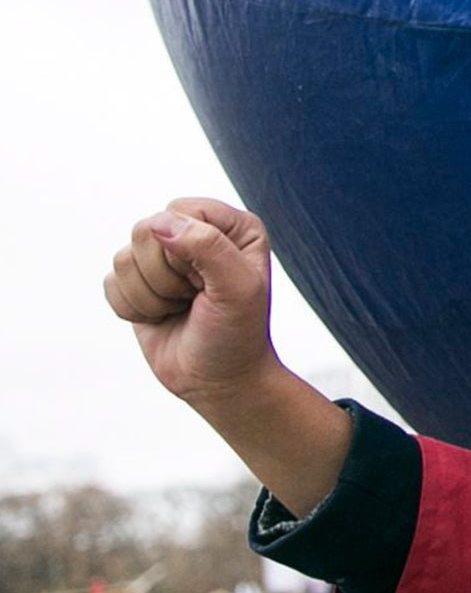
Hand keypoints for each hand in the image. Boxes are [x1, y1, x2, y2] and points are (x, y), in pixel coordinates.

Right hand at [106, 197, 352, 517]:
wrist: (219, 381)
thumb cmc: (237, 335)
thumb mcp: (237, 290)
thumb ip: (207, 247)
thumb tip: (158, 222)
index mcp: (232, 226)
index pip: (181, 210)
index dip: (185, 248)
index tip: (206, 281)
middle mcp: (198, 234)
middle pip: (145, 230)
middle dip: (165, 276)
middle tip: (195, 299)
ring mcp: (165, 259)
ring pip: (123, 258)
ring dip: (151, 297)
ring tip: (181, 310)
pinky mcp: (138, 283)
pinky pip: (110, 283)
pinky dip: (133, 308)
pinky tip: (161, 319)